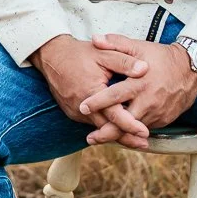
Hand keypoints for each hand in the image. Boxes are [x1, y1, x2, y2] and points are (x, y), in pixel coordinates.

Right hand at [32, 35, 150, 149]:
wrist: (52, 56)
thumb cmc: (79, 54)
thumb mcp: (104, 53)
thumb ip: (124, 62)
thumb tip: (145, 69)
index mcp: (91, 92)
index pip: (113, 114)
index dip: (130, 125)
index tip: (145, 132)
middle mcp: (81, 107)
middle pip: (107, 128)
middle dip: (126, 137)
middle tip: (144, 144)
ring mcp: (75, 111)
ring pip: (99, 128)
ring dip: (115, 134)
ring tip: (135, 140)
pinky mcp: (72, 112)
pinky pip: (91, 123)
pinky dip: (104, 127)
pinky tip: (117, 129)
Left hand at [79, 35, 196, 143]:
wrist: (191, 69)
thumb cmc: (161, 57)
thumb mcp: (139, 47)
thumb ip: (116, 43)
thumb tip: (94, 39)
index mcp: (139, 83)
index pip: (114, 95)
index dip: (97, 102)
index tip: (82, 107)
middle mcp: (148, 101)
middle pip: (124, 122)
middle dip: (106, 132)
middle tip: (89, 138)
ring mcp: (157, 113)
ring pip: (134, 129)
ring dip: (118, 134)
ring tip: (100, 138)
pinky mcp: (164, 119)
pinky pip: (145, 128)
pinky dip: (132, 131)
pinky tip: (121, 133)